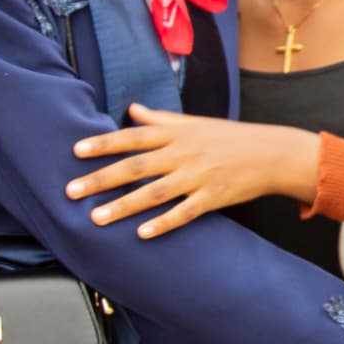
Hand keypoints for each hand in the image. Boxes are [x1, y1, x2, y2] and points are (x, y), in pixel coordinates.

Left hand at [68, 105, 317, 237]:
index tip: (76, 151)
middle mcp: (183, 153)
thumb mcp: (194, 123)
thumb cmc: (230, 137)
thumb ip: (160, 120)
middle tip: (71, 192)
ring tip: (96, 219)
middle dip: (101, 179)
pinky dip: (163, 223)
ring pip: (154, 193)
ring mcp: (198, 177)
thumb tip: (131, 110)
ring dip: (123, 206)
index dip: (103, 144)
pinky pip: (183, 213)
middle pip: (135, 166)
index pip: (132, 137)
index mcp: (176, 134)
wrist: (272, 153)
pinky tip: (141, 234)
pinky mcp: (213, 198)